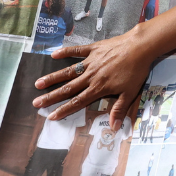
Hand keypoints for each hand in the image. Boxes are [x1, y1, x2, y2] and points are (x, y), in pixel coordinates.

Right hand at [33, 31, 156, 124]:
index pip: (77, 102)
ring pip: (68, 71)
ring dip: (53, 78)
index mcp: (98, 88)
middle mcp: (91, 76)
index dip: (63, 110)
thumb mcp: (130, 93)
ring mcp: (90, 61)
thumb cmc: (136, 71)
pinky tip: (54, 54)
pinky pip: (77, 51)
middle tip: (36, 102)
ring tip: (38, 83)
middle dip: (51, 97)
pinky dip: (65, 52)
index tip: (50, 116)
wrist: (139, 47)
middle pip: (68, 88)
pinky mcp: (93, 49)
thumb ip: (119, 110)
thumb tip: (113, 128)